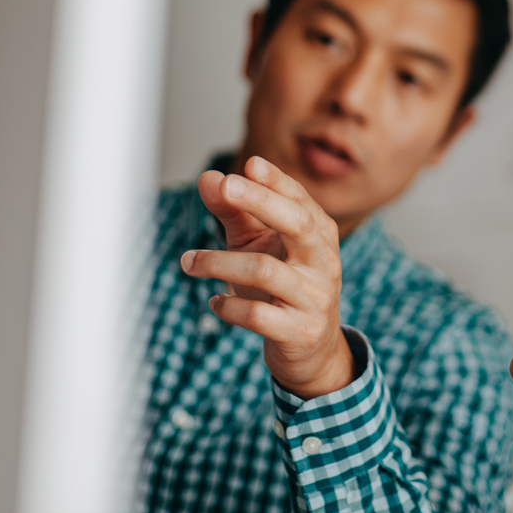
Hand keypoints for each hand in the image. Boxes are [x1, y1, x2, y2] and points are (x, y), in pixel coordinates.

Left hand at [180, 156, 352, 398]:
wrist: (312, 349)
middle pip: (297, 223)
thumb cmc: (281, 286)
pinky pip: (257, 315)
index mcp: (319, 235)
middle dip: (261, 201)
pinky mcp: (300, 331)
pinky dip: (227, 306)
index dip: (276, 181)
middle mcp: (324, 262)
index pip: (300, 200)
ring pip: (265, 270)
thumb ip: (236, 212)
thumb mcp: (258, 245)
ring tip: (188, 262)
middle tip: (225, 187)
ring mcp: (315, 298)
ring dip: (219, 263)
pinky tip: (214, 302)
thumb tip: (207, 178)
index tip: (249, 164)